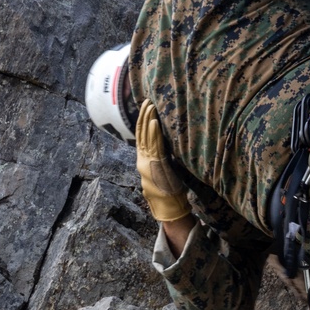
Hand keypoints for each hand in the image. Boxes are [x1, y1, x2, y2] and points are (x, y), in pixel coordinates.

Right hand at [135, 101, 191, 223]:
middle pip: (141, 133)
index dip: (142, 122)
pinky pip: (154, 145)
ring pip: (146, 136)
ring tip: (150, 106)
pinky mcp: (156, 164)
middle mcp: (142, 159)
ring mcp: (147, 162)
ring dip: (148, 119)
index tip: (145, 108)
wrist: (167, 208)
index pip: (141, 137)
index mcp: (143, 160)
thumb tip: (164, 151)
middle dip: (143, 115)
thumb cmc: (168, 193)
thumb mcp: (161, 173)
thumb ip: (160, 161)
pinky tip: (154, 121)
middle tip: (147, 101)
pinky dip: (153, 133)